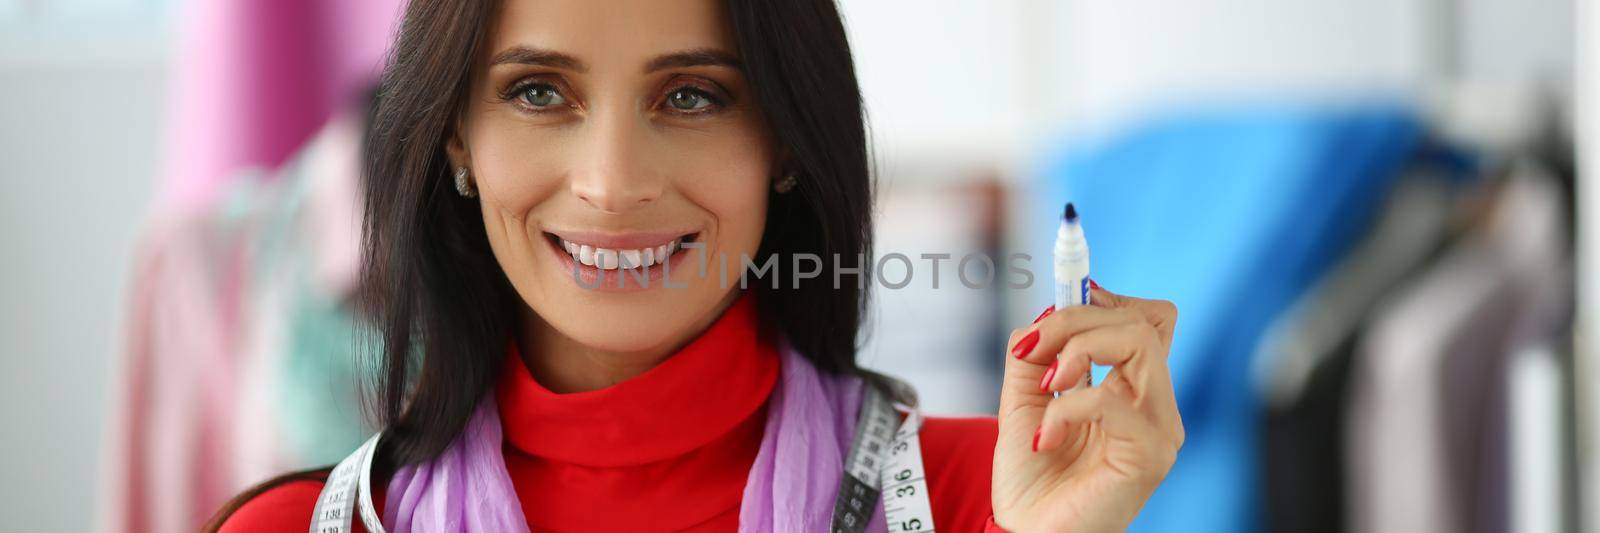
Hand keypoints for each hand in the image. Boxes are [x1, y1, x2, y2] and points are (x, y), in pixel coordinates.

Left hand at [991, 284, 1183, 531]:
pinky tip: (1044, 437)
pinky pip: (1111, 400)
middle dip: (1077, 320)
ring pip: (1139, 342)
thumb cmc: (1031, 477)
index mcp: (1134, 389)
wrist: (1024, 532)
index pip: (1149, 319)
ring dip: (1077, 350)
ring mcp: (1159, 430)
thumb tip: (1046, 311)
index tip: (1053, 317)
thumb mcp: (1023, 399)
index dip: (1106, 300)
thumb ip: (1034, 353)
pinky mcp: (1150, 457)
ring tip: (1045, 389)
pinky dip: (1066, 408)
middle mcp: (1156, 406)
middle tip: (1034, 352)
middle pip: (1143, 320)